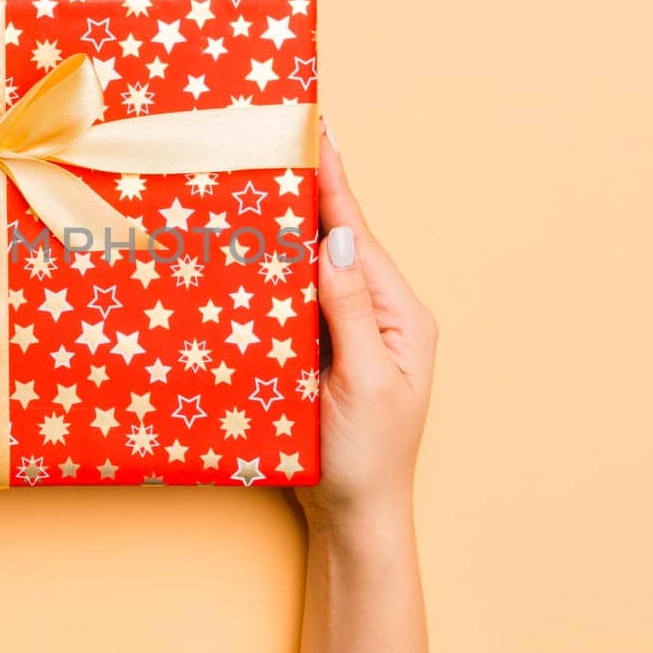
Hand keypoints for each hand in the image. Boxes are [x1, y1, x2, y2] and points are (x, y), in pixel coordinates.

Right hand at [299, 126, 437, 535]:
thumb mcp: (364, 381)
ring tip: (259, 184)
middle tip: (277, 145)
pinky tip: (251, 255)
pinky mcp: (321, 353)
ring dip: (287, 232)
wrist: (354, 518)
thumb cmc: (367, 458)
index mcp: (401, 316)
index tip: (318, 133)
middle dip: (309, 196)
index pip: (360, 237)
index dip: (336, 185)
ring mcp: (350, 334)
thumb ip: (350, 309)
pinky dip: (275, 274)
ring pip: (313, 270)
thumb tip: (339, 238)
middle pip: (338, 243)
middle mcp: (379, 316)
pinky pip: (297, 301)